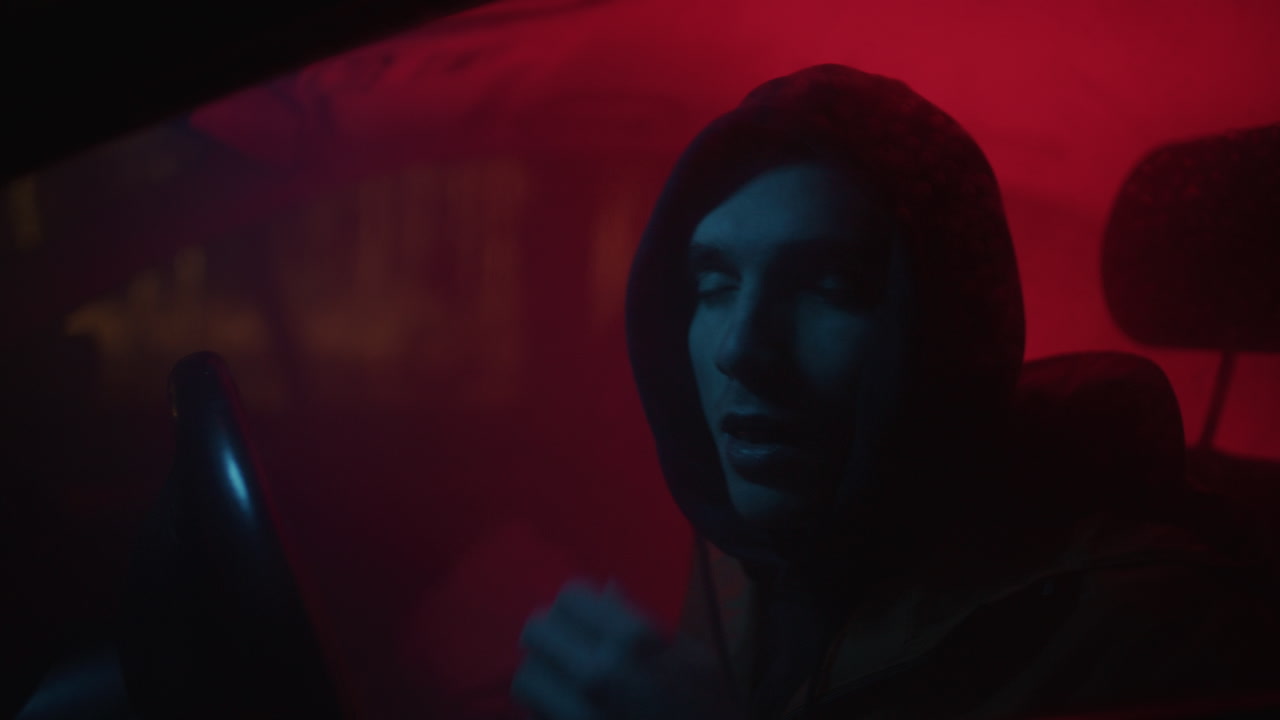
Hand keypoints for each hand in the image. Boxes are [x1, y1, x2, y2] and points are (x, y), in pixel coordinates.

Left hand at [511, 578, 743, 719]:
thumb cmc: (710, 709)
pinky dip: (546, 708)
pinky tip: (569, 708)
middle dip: (553, 634)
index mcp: (630, 643)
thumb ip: (642, 621)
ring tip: (565, 679)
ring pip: (525, 676)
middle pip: (535, 632)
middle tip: (571, 644)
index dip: (578, 604)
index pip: (569, 598)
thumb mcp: (692, 655)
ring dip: (543, 673)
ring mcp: (575, 716)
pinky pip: (536, 715)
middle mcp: (593, 676)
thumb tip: (605, 589)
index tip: (588, 615)